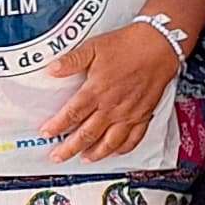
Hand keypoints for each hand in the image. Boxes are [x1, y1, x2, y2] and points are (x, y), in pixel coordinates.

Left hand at [37, 19, 180, 162]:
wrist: (158, 46)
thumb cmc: (127, 45)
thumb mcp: (94, 47)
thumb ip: (71, 61)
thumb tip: (51, 70)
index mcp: (96, 91)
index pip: (71, 114)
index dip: (56, 126)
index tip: (46, 133)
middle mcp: (112, 107)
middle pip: (86, 135)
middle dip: (69, 148)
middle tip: (57, 156)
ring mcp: (129, 114)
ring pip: (109, 143)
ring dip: (95, 154)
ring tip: (84, 158)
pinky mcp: (144, 115)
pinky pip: (133, 139)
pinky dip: (122, 149)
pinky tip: (115, 152)